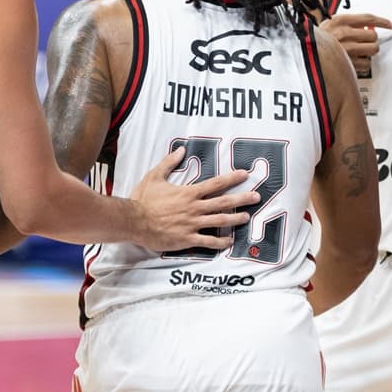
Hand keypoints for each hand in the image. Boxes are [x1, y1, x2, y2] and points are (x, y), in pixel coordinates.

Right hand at [129, 146, 256, 251]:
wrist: (134, 221)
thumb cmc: (143, 199)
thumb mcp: (154, 176)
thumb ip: (169, 163)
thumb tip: (180, 150)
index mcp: (188, 193)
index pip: (215, 184)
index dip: (231, 178)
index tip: (245, 174)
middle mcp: (194, 208)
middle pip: (223, 202)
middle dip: (242, 198)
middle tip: (256, 196)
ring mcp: (192, 224)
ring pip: (220, 221)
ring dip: (235, 219)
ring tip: (247, 217)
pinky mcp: (188, 239)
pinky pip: (208, 241)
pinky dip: (220, 242)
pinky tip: (229, 241)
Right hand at [319, 13, 391, 75]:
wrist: (302, 53)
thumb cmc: (315, 40)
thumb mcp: (328, 25)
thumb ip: (346, 24)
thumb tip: (366, 27)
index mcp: (340, 21)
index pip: (368, 18)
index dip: (382, 21)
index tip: (391, 25)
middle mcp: (344, 33)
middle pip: (373, 36)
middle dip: (371, 40)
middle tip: (365, 43)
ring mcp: (345, 49)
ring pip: (372, 50)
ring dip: (368, 53)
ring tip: (359, 53)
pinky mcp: (346, 63)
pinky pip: (365, 64)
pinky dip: (362, 64)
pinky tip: (354, 62)